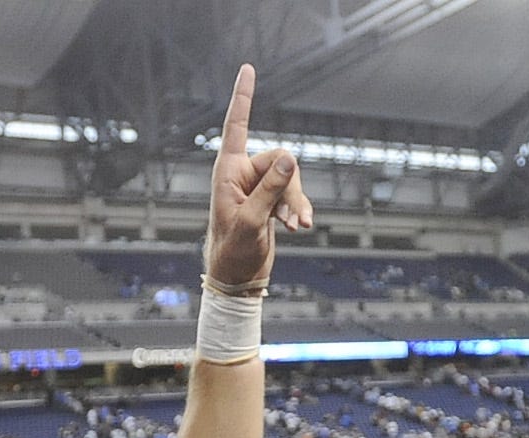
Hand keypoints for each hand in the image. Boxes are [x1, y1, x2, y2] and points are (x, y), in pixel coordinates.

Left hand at [203, 66, 312, 292]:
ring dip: (296, 202)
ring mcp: (258, 187)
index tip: (248, 68)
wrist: (237, 277)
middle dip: (291, 188)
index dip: (243, 97)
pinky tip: (300, 228)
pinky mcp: (270, 201)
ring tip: (296, 228)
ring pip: (291, 178)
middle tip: (290, 219)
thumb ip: (271, 189)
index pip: (237, 126)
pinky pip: (294, 193)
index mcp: (228, 171)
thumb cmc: (233, 251)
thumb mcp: (252, 221)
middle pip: (280, 160)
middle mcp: (242, 173)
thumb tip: (291, 157)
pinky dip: (298, 209)